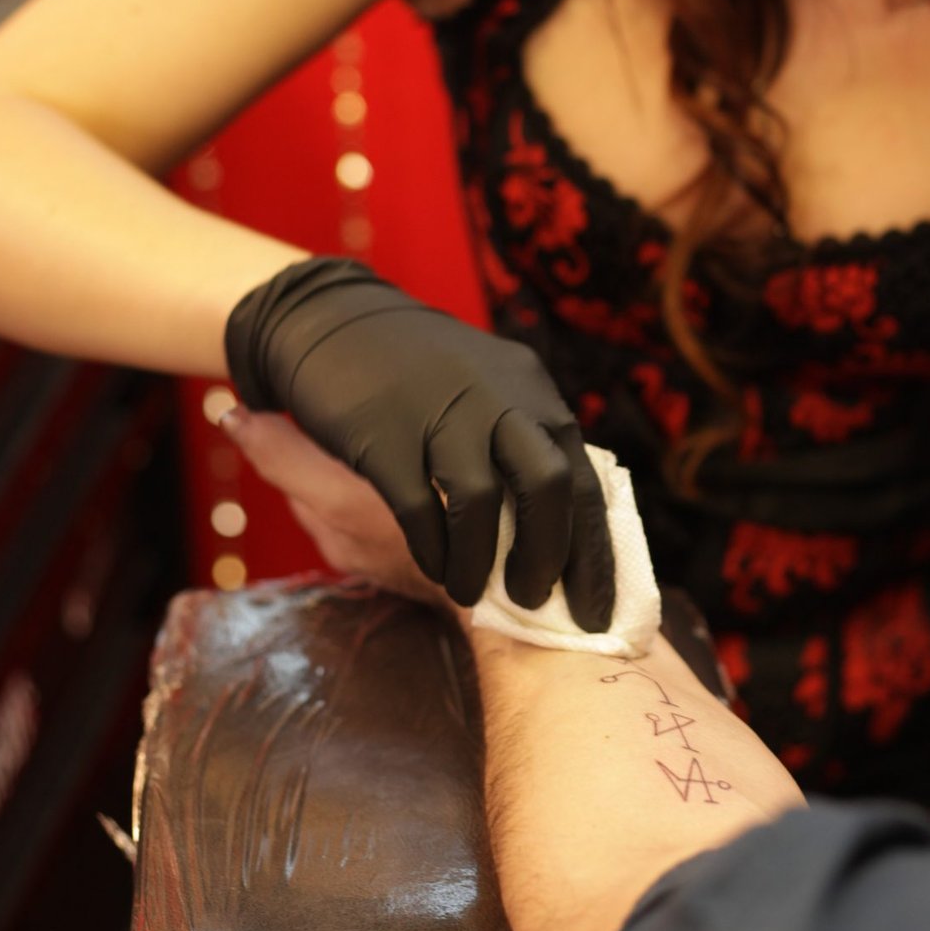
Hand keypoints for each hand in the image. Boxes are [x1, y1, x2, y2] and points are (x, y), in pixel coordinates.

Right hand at [225, 258, 614, 625]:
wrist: (332, 319)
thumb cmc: (420, 374)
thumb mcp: (489, 391)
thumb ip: (525, 445)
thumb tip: (565, 533)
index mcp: (531, 391)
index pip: (583, 478)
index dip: (595, 552)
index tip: (597, 611)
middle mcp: (496, 396)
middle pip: (547, 485)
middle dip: (548, 556)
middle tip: (535, 601)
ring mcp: (439, 411)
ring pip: (479, 502)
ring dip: (481, 562)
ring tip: (473, 592)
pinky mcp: (382, 432)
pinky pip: (418, 507)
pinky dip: (433, 549)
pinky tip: (437, 568)